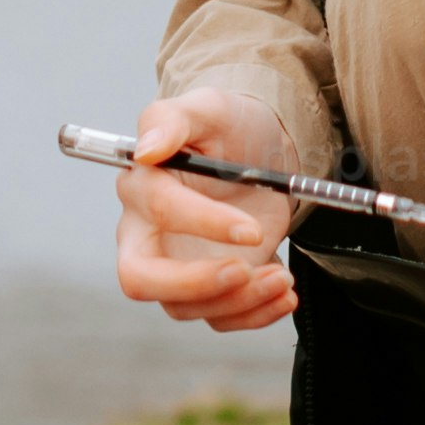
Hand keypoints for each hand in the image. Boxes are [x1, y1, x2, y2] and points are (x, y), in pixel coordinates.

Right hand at [109, 82, 297, 331]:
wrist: (263, 149)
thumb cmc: (229, 127)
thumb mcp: (208, 108)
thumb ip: (170, 119)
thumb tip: (146, 149)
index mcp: (141, 186)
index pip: (159, 212)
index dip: (203, 223)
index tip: (249, 230)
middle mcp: (147, 233)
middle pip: (141, 278)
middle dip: (192, 284)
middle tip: (243, 273)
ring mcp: (175, 265)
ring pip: (184, 306)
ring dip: (237, 300)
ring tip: (282, 278)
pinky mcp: (207, 286)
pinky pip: (218, 315)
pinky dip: (254, 314)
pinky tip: (284, 294)